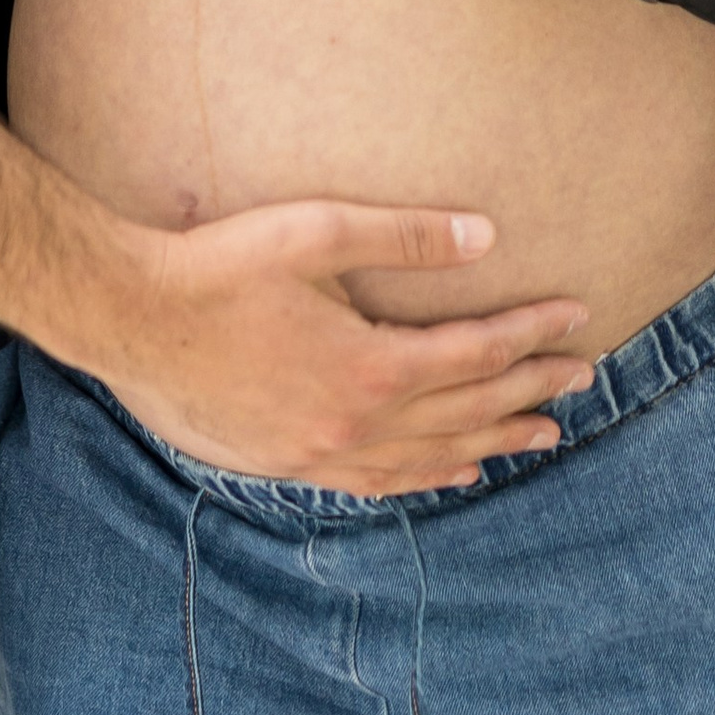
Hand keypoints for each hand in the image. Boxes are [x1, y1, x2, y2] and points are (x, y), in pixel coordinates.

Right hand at [86, 198, 591, 491]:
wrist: (132, 319)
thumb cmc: (219, 266)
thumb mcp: (315, 233)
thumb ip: (405, 237)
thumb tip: (486, 235)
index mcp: (370, 364)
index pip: (476, 352)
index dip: (531, 333)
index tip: (575, 317)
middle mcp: (356, 421)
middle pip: (468, 410)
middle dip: (530, 391)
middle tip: (582, 377)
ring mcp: (323, 452)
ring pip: (431, 455)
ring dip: (493, 442)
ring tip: (542, 435)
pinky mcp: (291, 463)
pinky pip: (380, 481)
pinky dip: (428, 476)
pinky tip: (452, 472)